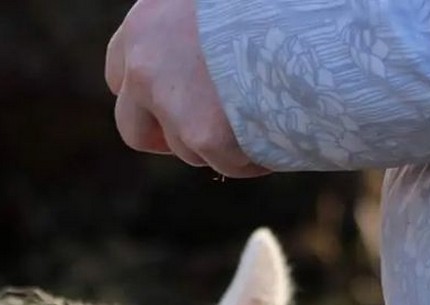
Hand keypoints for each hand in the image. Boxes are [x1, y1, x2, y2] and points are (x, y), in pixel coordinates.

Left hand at [105, 0, 269, 178]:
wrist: (309, 2)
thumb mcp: (214, 5)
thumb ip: (195, 30)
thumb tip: (202, 60)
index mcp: (146, 24)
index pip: (120, 74)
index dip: (146, 94)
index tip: (174, 97)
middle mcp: (145, 65)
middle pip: (134, 129)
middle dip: (167, 137)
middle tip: (208, 130)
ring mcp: (173, 103)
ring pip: (185, 150)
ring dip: (218, 145)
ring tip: (263, 117)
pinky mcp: (206, 135)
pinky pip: (227, 164)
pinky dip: (252, 159)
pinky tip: (282, 139)